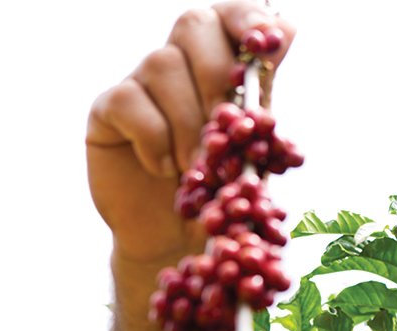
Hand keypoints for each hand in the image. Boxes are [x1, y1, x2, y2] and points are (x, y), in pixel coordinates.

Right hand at [86, 1, 294, 265]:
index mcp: (225, 66)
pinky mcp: (108, 108)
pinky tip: (165, 168)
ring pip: (163, 65)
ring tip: (198, 168)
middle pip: (195, 25)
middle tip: (227, 128)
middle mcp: (181, 62)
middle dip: (217, 75)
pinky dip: (156, 138)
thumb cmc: (221, 197)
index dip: (250, 19)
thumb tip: (287, 34)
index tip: (268, 42)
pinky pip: (131, 102)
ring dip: (189, 122)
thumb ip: (265, 103)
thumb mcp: (255, 157)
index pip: (234, 16)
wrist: (177, 242)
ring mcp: (141, 81)